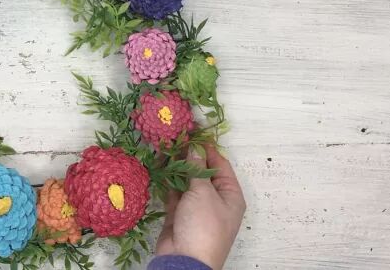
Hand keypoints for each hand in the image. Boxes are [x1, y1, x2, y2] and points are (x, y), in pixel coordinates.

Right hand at [155, 145, 245, 269]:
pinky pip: (174, 193)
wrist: (185, 260)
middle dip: (189, 156)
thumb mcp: (203, 193)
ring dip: (176, 168)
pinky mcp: (179, 214)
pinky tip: (159, 169)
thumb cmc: (203, 225)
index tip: (193, 131)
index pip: (220, 164)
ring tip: (164, 150)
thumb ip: (197, 168)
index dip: (207, 147)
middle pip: (202, 172)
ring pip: (186, 182)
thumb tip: (194, 147)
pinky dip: (168, 183)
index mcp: (230, 195)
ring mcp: (196, 208)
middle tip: (174, 139)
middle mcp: (215, 200)